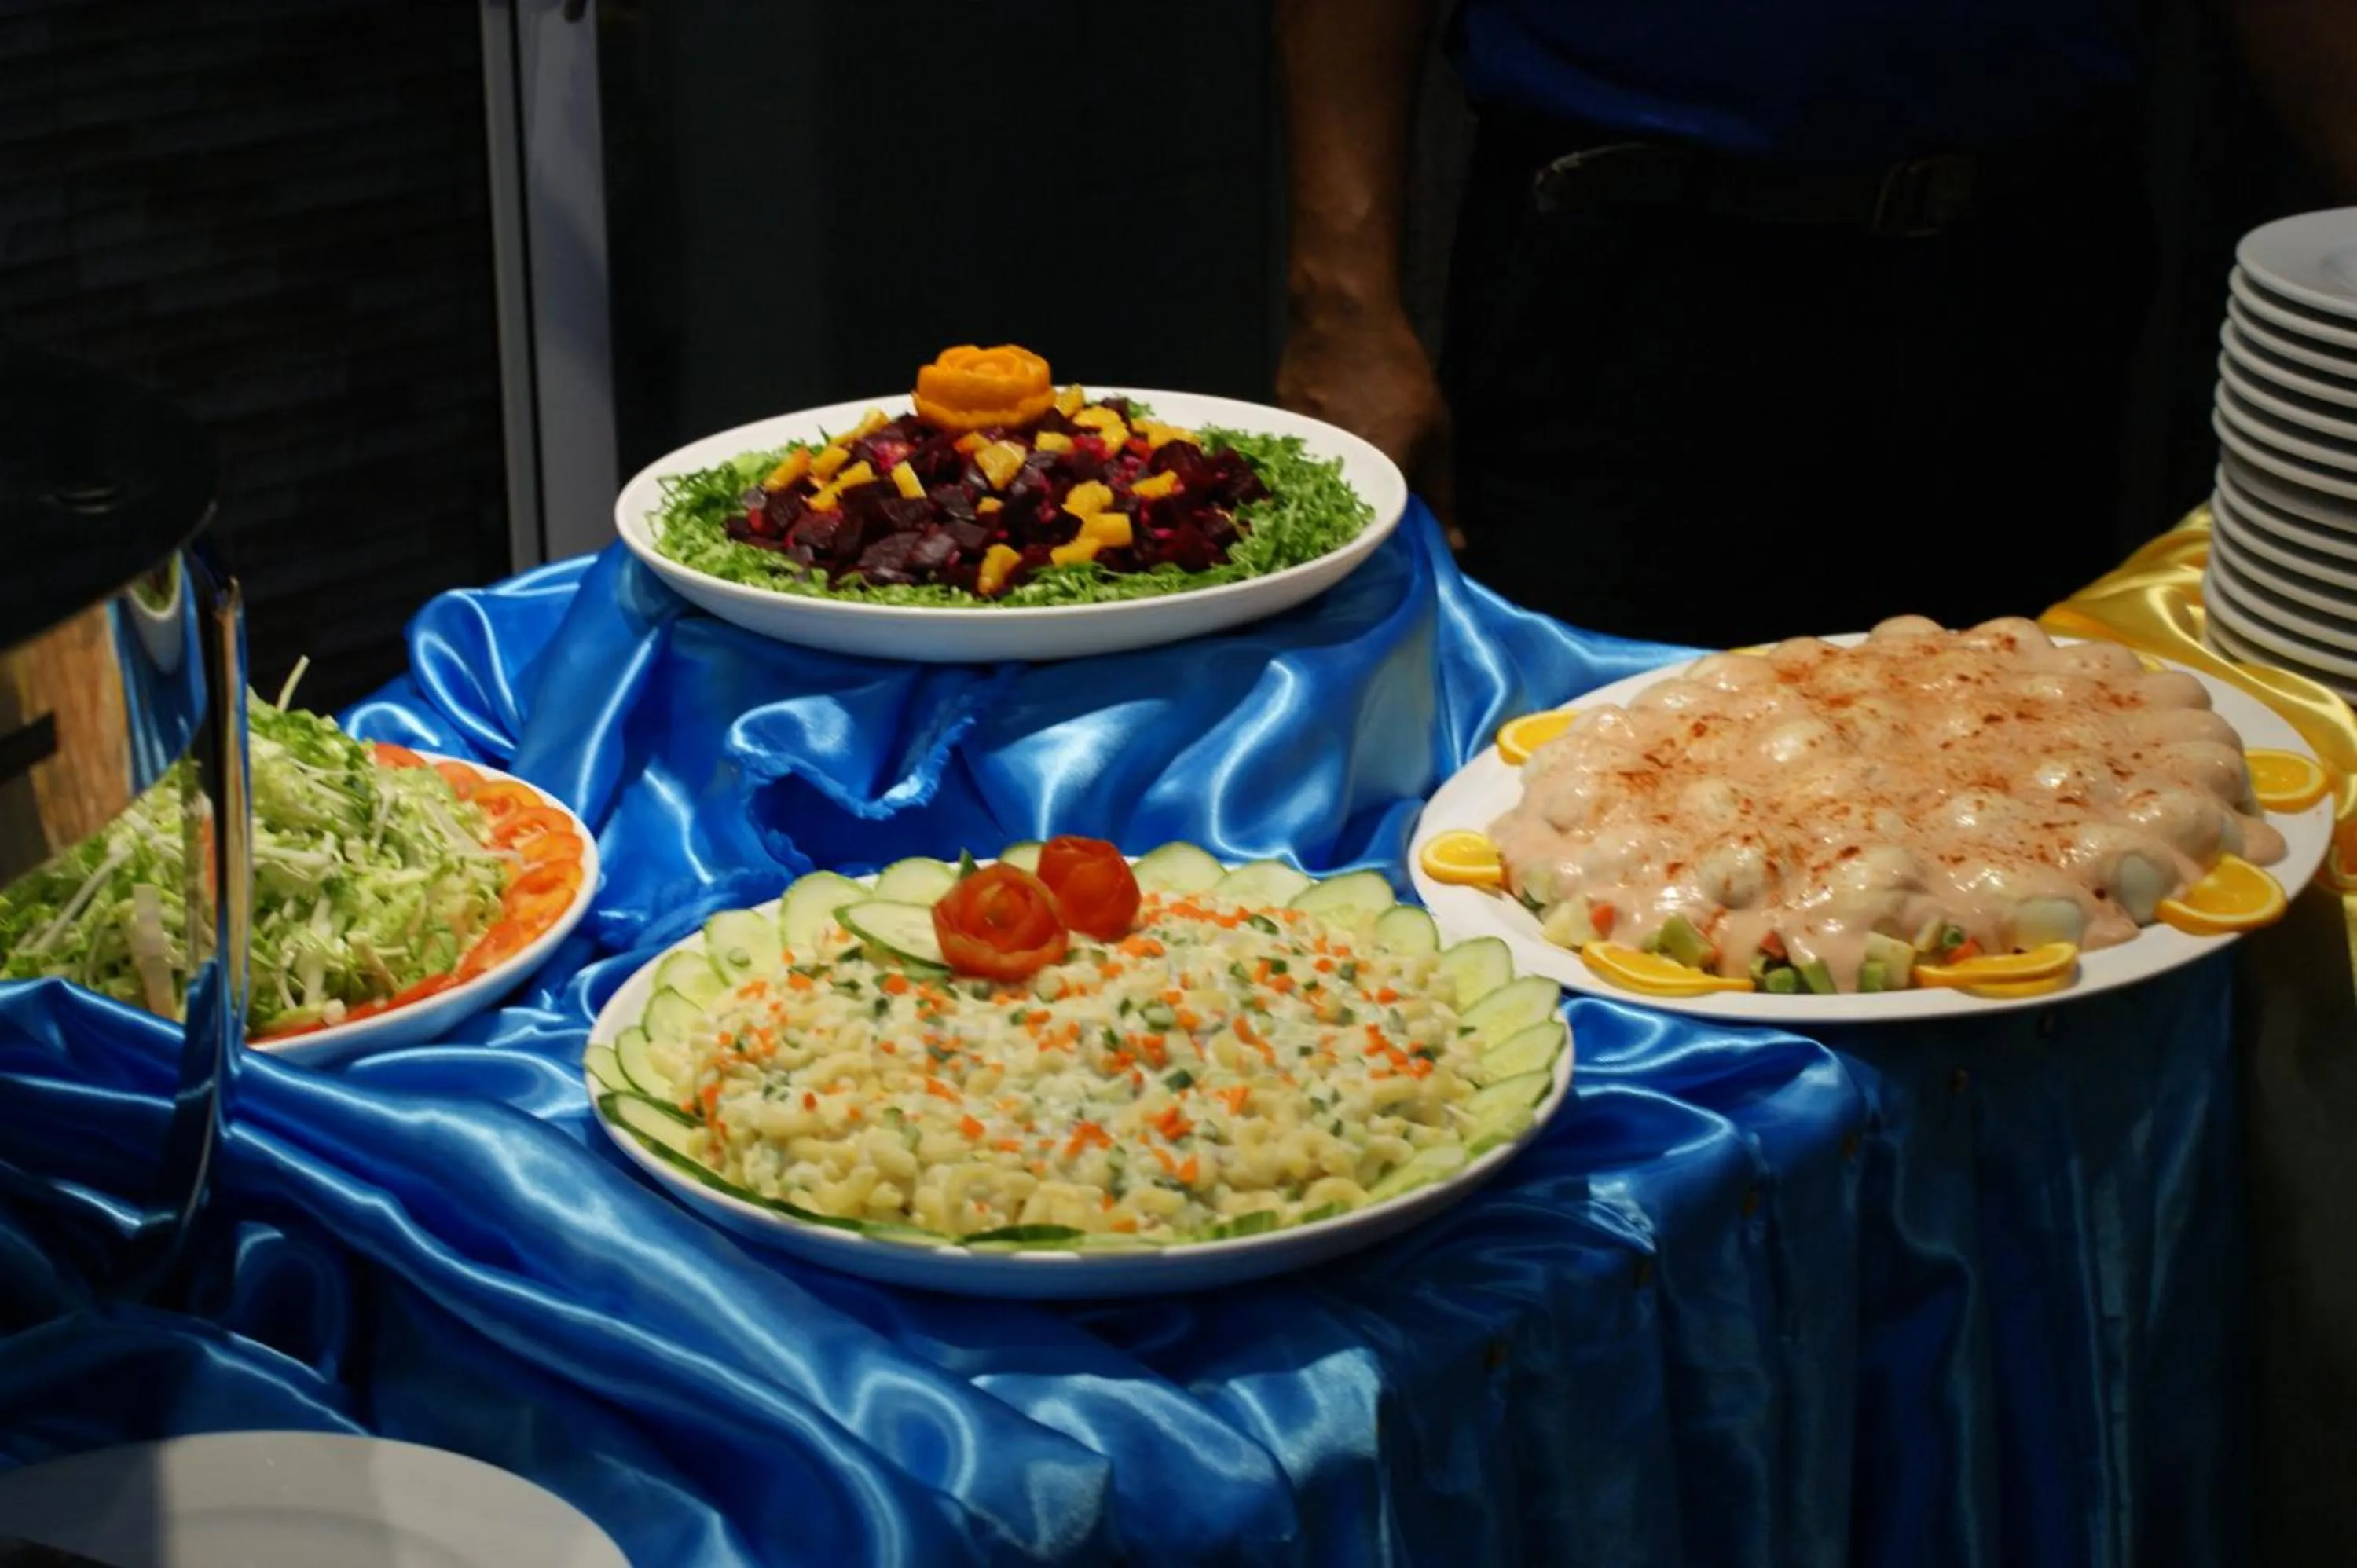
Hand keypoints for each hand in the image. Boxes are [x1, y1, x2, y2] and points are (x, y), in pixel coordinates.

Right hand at [1276, 303, 1460, 546]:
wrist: (1343, 318)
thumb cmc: (1398, 373)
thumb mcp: (1436, 432)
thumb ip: (1443, 493)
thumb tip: (1456, 544)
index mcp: (1374, 477)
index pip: (1374, 540)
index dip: (1381, 550)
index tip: (1387, 554)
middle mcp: (1330, 475)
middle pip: (1336, 524)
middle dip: (1350, 531)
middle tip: (1362, 526)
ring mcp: (1298, 456)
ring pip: (1311, 498)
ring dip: (1324, 502)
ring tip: (1336, 499)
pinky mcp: (1277, 440)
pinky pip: (1293, 470)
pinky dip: (1306, 474)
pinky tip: (1317, 466)